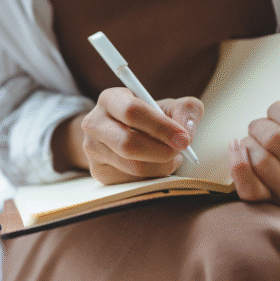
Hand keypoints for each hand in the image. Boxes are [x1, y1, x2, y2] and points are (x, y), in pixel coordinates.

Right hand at [80, 87, 203, 184]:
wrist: (125, 133)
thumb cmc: (151, 118)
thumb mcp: (170, 107)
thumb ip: (186, 110)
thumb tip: (187, 132)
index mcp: (110, 99)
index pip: (132, 112)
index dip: (161, 127)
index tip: (184, 139)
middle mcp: (94, 123)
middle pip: (128, 144)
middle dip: (162, 151)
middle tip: (181, 152)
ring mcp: (92, 149)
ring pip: (133, 167)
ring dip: (161, 166)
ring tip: (170, 157)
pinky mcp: (98, 172)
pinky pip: (132, 182)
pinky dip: (153, 177)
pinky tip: (155, 166)